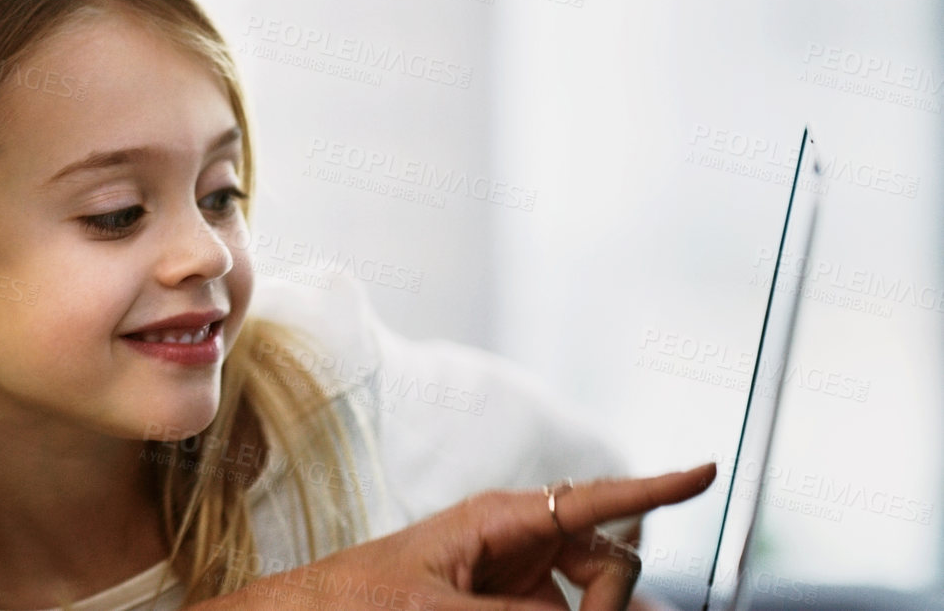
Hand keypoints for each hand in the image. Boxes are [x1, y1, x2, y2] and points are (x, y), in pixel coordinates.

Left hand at [204, 463, 716, 610]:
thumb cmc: (359, 597)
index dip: (656, 487)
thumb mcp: (434, 606)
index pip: (594, 498)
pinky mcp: (512, 608)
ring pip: (593, 598)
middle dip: (612, 600)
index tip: (707, 470)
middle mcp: (519, 544)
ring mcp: (519, 580)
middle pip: (609, 565)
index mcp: (500, 519)